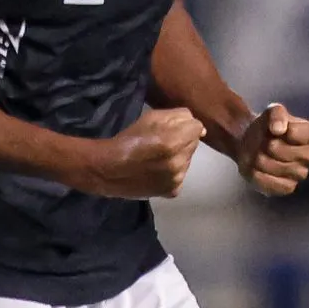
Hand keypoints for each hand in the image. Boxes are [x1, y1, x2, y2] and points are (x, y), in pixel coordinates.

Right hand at [83, 107, 207, 198]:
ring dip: (178, 158)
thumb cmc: (129, 139)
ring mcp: (177, 178)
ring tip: (157, 159)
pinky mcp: (172, 191)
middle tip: (161, 144)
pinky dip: (172, 174)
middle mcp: (179, 161)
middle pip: (194, 144)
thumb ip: (178, 116)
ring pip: (188, 161)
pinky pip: (180, 177)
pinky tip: (157, 172)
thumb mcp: (151, 117)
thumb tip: (198, 126)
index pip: (197, 127)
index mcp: (174, 140)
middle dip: (182, 141)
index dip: (184, 126)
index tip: (171, 130)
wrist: (109, 170)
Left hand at [235, 103, 308, 196]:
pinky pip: (280, 187)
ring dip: (265, 161)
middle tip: (265, 143)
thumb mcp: (271, 111)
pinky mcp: (287, 187)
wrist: (248, 142)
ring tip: (257, 155)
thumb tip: (279, 130)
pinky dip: (263, 178)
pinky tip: (255, 169)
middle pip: (299, 155)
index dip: (294, 133)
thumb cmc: (266, 126)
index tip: (277, 130)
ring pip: (287, 171)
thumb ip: (277, 114)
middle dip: (275, 147)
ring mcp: (300, 174)